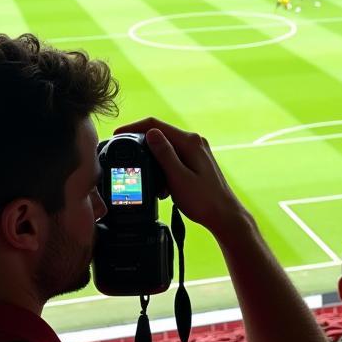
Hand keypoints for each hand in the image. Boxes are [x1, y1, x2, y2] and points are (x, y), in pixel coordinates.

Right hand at [113, 118, 248, 237]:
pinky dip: (165, 171)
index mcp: (190, 142)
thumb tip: (150, 132)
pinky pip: (174, 160)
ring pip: (167, 150)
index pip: (156, 125)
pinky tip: (164, 188)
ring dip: (154, 163)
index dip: (134, 127)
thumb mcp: (178, 177)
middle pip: (161, 136)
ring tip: (152, 184)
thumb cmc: (204, 200)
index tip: (117, 134)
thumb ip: (164, 154)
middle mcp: (195, 142)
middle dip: (143, 148)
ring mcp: (197, 152)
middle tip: (129, 161)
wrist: (224, 216)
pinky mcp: (197, 163)